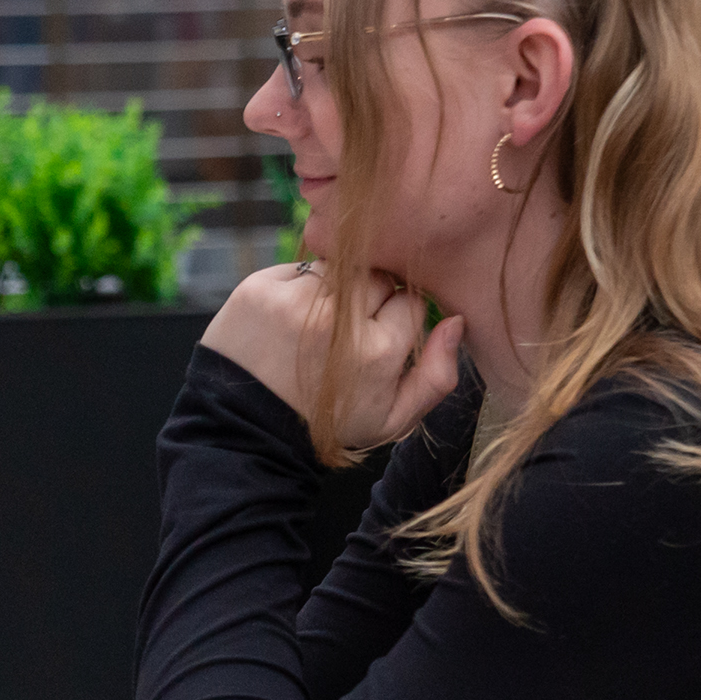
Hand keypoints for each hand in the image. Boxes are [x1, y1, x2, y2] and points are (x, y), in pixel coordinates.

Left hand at [201, 261, 464, 454]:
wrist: (244, 430)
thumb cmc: (325, 425)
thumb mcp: (391, 421)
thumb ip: (436, 376)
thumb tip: (457, 322)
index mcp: (378, 351)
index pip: (411, 301)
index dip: (396, 319)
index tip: (376, 340)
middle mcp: (339, 319)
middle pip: (377, 277)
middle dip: (369, 300)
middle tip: (344, 335)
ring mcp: (295, 301)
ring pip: (338, 268)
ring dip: (333, 291)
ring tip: (313, 329)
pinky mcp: (259, 288)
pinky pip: (296, 269)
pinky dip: (295, 289)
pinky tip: (286, 322)